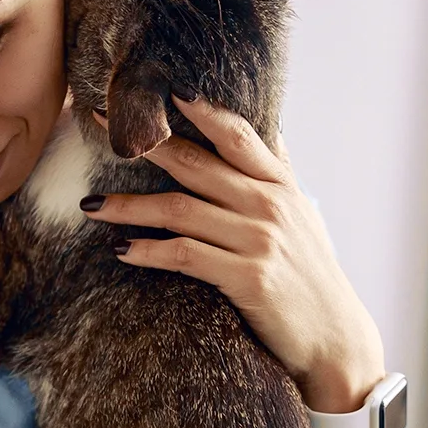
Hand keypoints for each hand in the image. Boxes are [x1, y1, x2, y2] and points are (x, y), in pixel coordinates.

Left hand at [81, 97, 387, 410]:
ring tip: (91, 205)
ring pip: (179, 209)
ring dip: (128, 206)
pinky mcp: (248, 278)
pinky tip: (121, 249)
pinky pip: (185, 255)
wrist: (335, 340)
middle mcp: (270, 204)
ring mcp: (259, 240)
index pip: (236, 132)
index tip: (156, 86)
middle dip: (143, 142)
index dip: (197, 107)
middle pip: (194, 162)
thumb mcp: (304, 216)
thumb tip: (271, 129)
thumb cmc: (312, 276)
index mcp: (280, 184)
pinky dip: (149, 251)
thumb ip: (280, 172)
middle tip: (99, 122)